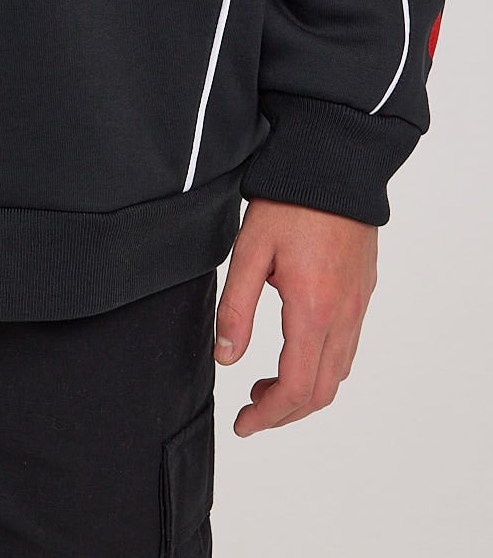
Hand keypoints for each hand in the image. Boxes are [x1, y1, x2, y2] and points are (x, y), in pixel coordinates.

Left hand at [215, 198, 376, 436]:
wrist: (335, 165)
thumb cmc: (290, 203)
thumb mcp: (249, 251)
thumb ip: (235, 307)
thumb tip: (225, 357)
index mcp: (313, 311)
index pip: (296, 389)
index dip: (268, 416)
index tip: (243, 424)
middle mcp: (343, 316)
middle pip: (321, 393)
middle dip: (285, 412)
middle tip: (250, 410)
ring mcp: (358, 306)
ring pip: (338, 373)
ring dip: (305, 391)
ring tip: (266, 383)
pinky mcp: (362, 293)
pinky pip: (347, 348)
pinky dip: (322, 367)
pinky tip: (294, 350)